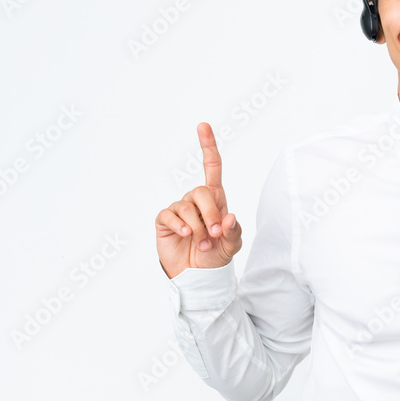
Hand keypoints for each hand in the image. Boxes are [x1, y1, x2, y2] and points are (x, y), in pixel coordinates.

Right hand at [155, 123, 242, 277]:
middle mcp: (196, 200)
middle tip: (215, 234)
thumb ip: (234, 231)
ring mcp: (179, 209)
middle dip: (211, 213)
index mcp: (215, 199)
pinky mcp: (165, 220)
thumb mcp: (231, 245)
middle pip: (201, 191)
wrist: (198, 275)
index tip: (203, 126)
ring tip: (202, 243)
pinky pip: (170, 215)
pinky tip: (185, 235)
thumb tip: (230, 217)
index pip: (212, 167)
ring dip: (197, 227)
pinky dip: (179, 225)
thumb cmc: (215, 255)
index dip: (207, 146)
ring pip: (187, 206)